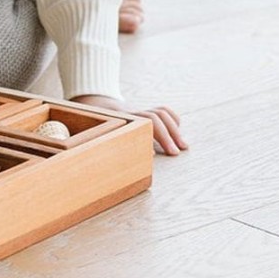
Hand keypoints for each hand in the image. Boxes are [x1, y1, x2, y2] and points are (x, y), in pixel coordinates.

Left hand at [72, 93, 187, 155]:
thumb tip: (110, 170)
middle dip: (166, 135)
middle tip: (175, 153)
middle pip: (152, 118)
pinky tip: (177, 135)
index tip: (153, 155)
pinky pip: (163, 111)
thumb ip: (103, 152)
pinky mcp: (146, 112)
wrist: (95, 107)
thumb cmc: (96, 131)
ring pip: (160, 113)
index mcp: (118, 122)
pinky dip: (173, 120)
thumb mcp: (96, 140)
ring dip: (174, 130)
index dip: (145, 138)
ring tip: (183, 147)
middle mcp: (130, 115)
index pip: (133, 126)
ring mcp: (139, 111)